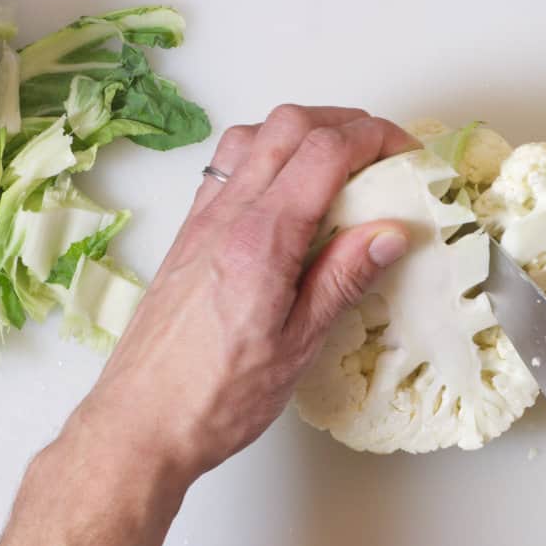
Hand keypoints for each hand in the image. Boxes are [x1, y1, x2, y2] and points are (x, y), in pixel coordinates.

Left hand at [76, 105, 417, 483]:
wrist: (140, 423)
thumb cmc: (217, 398)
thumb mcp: (299, 345)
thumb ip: (343, 279)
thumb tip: (390, 232)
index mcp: (261, 240)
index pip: (324, 152)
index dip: (374, 138)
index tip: (406, 153)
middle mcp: (226, 216)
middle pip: (288, 125)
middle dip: (344, 121)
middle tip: (382, 151)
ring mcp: (201, 220)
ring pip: (252, 135)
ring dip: (301, 131)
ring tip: (339, 163)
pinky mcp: (187, 235)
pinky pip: (227, 166)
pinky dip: (267, 154)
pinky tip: (289, 190)